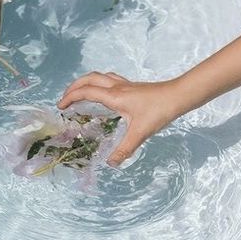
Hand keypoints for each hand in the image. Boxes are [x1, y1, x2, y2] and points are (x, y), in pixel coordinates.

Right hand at [57, 72, 185, 166]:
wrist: (179, 95)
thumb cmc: (160, 110)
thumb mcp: (140, 133)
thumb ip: (124, 149)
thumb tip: (110, 163)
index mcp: (114, 97)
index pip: (86, 92)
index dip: (70, 98)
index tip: (61, 107)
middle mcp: (117, 87)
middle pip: (89, 78)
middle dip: (74, 86)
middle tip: (65, 98)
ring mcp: (125, 85)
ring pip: (100, 76)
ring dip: (86, 82)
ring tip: (80, 93)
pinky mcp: (132, 87)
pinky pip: (110, 80)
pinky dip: (100, 84)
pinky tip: (104, 95)